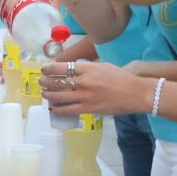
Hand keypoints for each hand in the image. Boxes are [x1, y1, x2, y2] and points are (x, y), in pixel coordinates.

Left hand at [38, 59, 153, 116]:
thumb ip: (87, 67)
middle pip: (57, 81)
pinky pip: (68, 110)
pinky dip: (57, 109)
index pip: (62, 67)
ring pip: (59, 96)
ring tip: (44, 93)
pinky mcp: (88, 108)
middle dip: (46, 82)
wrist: (135, 93)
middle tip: (41, 82)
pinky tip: (53, 108)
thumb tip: (71, 70)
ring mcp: (85, 96)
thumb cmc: (121, 78)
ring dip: (49, 94)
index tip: (44, 69)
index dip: (49, 69)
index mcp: (87, 68)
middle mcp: (84, 81)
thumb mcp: (102, 66)